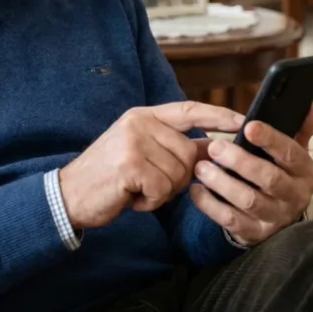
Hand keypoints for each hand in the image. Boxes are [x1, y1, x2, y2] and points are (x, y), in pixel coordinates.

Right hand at [59, 102, 243, 229]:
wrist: (69, 195)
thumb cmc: (109, 177)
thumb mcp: (141, 152)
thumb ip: (174, 146)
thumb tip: (213, 146)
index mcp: (143, 116)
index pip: (189, 109)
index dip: (218, 115)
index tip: (243, 121)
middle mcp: (138, 123)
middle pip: (188, 152)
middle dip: (178, 177)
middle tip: (151, 185)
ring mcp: (133, 142)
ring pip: (178, 173)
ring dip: (163, 192)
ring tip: (138, 190)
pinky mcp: (129, 164)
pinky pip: (162, 188)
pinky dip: (151, 201)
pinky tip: (132, 198)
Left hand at [189, 99, 312, 246]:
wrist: (278, 219)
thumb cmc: (281, 175)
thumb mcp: (294, 152)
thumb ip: (300, 128)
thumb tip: (312, 101)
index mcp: (305, 172)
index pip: (291, 153)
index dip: (270, 139)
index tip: (249, 126)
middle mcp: (294, 196)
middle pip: (269, 178)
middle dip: (240, 161)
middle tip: (214, 147)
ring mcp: (275, 217)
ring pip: (248, 200)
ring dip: (222, 183)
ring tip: (201, 167)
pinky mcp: (254, 233)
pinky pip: (230, 220)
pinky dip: (210, 205)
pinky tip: (195, 189)